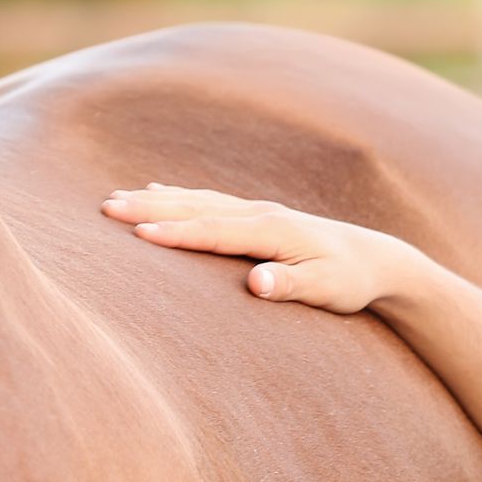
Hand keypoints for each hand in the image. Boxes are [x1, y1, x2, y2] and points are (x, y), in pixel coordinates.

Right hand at [100, 184, 414, 315]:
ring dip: (156, 198)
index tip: (138, 233)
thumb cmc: (350, 281)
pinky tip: (158, 190)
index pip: (214, 231)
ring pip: (196, 200)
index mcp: (272, 230)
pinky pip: (209, 201)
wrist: (376, 259)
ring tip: (116, 199)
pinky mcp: (257, 215)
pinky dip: (180, 195)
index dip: (176, 233)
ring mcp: (257, 210)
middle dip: (150, 207)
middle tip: (105, 208)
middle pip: (195, 207)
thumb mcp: (327, 290)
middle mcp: (260, 213)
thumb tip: (257, 282)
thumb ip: (291, 285)